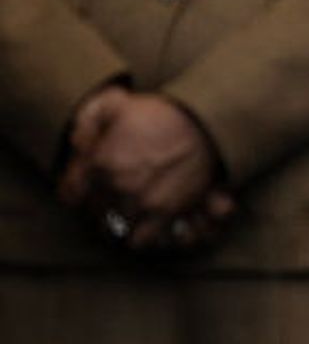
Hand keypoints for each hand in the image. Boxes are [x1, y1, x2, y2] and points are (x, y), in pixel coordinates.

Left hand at [58, 93, 226, 247]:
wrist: (204, 121)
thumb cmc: (160, 111)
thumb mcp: (116, 103)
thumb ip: (87, 121)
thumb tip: (77, 143)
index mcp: (98, 163)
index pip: (70, 193)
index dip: (77, 189)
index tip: (85, 185)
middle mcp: (115, 187)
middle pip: (95, 212)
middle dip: (101, 205)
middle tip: (112, 196)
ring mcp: (141, 203)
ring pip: (116, 230)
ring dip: (119, 224)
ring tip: (129, 215)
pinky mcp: (166, 213)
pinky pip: (142, 240)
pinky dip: (141, 236)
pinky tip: (147, 224)